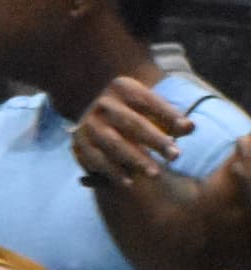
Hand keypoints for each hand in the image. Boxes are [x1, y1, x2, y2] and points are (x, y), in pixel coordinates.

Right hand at [71, 76, 191, 187]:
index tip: (188, 130)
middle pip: (132, 123)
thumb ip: (170, 119)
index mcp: (122, 87)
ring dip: (136, 160)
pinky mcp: (79, 144)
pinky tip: (129, 182)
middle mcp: (102, 103)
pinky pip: (97, 160)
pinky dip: (113, 172)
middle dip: (155, 141)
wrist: (97, 117)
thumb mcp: (151, 109)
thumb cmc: (134, 113)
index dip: (168, 115)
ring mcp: (88, 124)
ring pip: (114, 144)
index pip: (148, 101)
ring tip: (155, 174)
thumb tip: (189, 128)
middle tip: (176, 156)